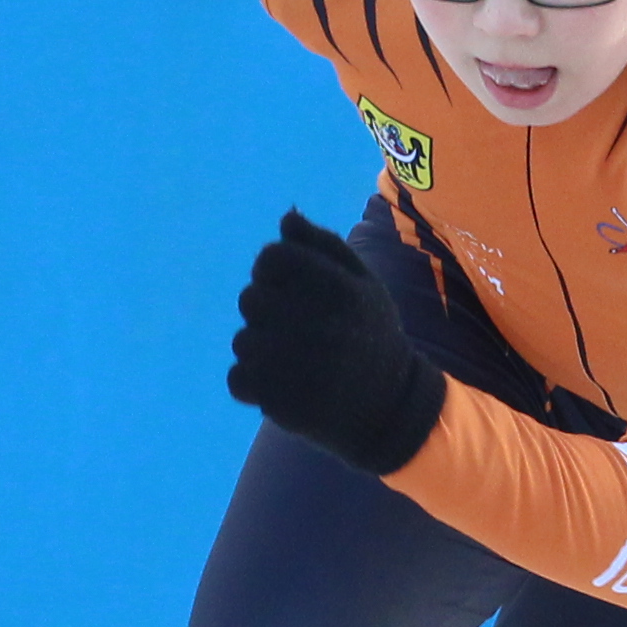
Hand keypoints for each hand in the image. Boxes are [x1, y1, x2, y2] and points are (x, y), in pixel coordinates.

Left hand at [229, 211, 448, 474]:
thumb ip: (324, 246)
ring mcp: (295, 365)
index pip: (271, 257)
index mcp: (338, 289)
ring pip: (242, 340)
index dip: (272, 270)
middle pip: (249, 298)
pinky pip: (237, 378)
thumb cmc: (370, 335)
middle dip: (265, 312)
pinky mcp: (279, 401)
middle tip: (295, 330)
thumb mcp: (363, 284)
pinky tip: (283, 385)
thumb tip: (285, 218)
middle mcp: (317, 323)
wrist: (389, 408)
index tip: (289, 289)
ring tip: (294, 362)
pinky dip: (253, 384)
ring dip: (260, 350)